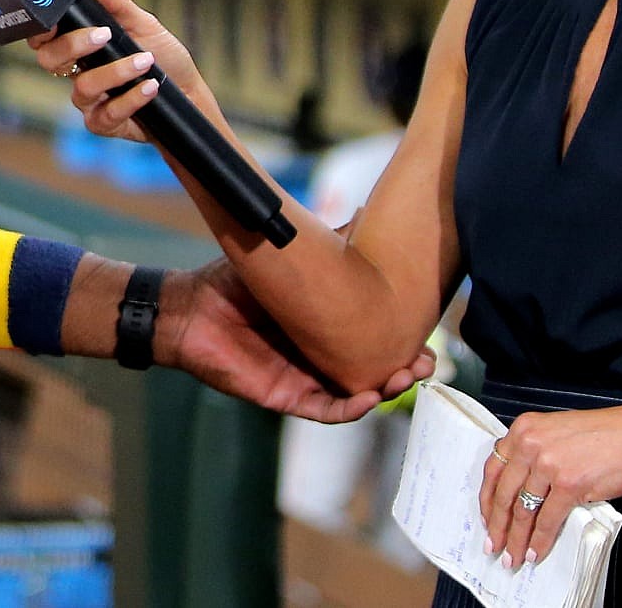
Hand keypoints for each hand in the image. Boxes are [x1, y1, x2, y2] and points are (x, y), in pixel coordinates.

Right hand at [28, 0, 203, 144]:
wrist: (189, 93)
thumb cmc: (164, 57)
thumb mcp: (144, 23)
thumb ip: (115, 3)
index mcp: (81, 46)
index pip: (46, 37)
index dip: (41, 30)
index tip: (56, 18)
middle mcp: (78, 72)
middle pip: (49, 60)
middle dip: (73, 45)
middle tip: (103, 35)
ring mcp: (88, 100)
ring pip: (83, 87)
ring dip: (116, 72)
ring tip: (145, 61)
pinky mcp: (103, 123)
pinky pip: (107, 113)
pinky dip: (131, 98)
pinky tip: (150, 86)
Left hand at [160, 262, 432, 419]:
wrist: (189, 306)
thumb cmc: (233, 282)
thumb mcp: (290, 261)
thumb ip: (326, 244)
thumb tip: (366, 212)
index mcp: (328, 327)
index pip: (377, 341)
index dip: (408, 343)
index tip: (432, 336)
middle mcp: (322, 356)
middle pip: (376, 372)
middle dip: (407, 370)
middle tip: (426, 361)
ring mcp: (307, 378)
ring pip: (357, 395)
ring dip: (384, 389)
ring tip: (402, 376)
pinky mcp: (286, 395)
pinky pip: (323, 409)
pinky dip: (348, 407)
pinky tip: (368, 396)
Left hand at [480, 395, 621, 568]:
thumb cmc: (607, 435)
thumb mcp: (557, 433)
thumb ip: (536, 454)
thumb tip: (522, 491)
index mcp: (523, 429)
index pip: (493, 470)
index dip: (486, 500)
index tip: (485, 520)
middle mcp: (530, 444)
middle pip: (503, 493)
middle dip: (497, 526)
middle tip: (493, 547)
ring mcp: (548, 464)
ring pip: (523, 510)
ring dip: (516, 539)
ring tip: (512, 557)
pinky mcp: (569, 484)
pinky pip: (547, 520)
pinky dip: (540, 541)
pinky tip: (535, 553)